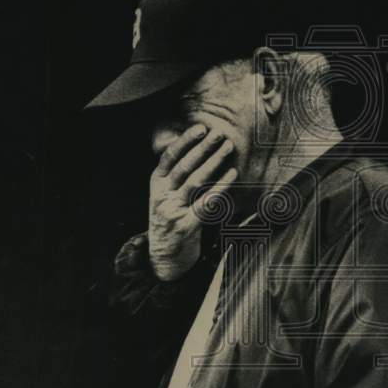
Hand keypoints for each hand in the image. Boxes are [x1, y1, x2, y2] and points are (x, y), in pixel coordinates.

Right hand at [149, 125, 236, 280]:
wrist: (163, 259)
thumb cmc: (171, 221)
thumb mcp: (166, 196)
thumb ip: (177, 177)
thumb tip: (198, 150)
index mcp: (156, 185)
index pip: (169, 157)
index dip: (184, 141)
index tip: (200, 128)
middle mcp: (162, 196)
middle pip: (184, 167)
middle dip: (202, 148)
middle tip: (219, 134)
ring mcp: (173, 211)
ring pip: (195, 182)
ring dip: (213, 162)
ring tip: (227, 147)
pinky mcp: (186, 226)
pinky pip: (206, 203)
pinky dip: (220, 187)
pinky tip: (231, 174)